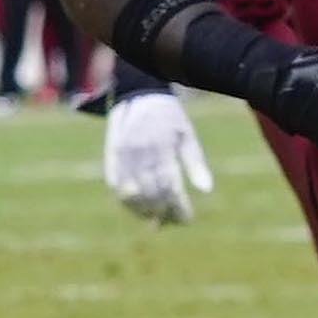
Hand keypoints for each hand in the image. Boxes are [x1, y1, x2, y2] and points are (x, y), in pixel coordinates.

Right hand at [102, 88, 215, 223]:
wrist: (140, 93)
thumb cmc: (171, 118)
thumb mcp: (188, 137)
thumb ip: (196, 164)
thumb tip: (206, 191)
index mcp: (162, 149)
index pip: (171, 188)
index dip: (178, 207)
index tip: (186, 220)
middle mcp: (140, 153)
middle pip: (151, 193)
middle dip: (162, 212)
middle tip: (172, 223)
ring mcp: (123, 155)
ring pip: (131, 192)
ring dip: (143, 210)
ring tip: (155, 222)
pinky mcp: (111, 154)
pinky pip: (115, 182)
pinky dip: (124, 199)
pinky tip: (136, 209)